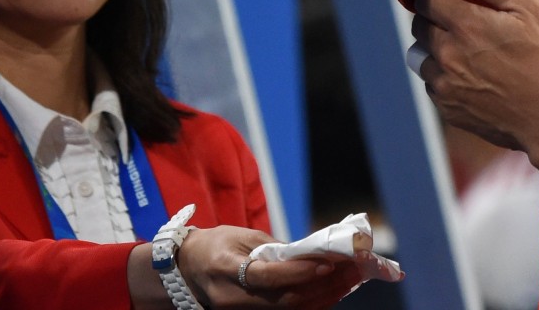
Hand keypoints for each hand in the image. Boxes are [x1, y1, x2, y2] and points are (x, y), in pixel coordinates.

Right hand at [176, 226, 363, 308]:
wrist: (187, 269)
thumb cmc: (216, 245)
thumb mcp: (242, 236)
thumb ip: (275, 248)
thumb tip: (314, 252)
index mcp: (226, 269)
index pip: (268, 277)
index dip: (300, 272)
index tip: (328, 262)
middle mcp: (232, 298)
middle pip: (284, 301)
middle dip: (323, 286)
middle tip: (351, 270)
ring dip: (323, 297)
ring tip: (349, 280)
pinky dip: (311, 305)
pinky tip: (331, 293)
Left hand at [411, 0, 538, 152]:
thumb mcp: (530, 11)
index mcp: (465, 25)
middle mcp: (446, 54)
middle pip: (418, 27)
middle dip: (428, 16)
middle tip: (448, 14)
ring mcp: (445, 85)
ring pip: (420, 58)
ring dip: (431, 48)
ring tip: (454, 46)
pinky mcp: (449, 109)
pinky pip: (432, 85)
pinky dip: (441, 76)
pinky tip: (464, 75)